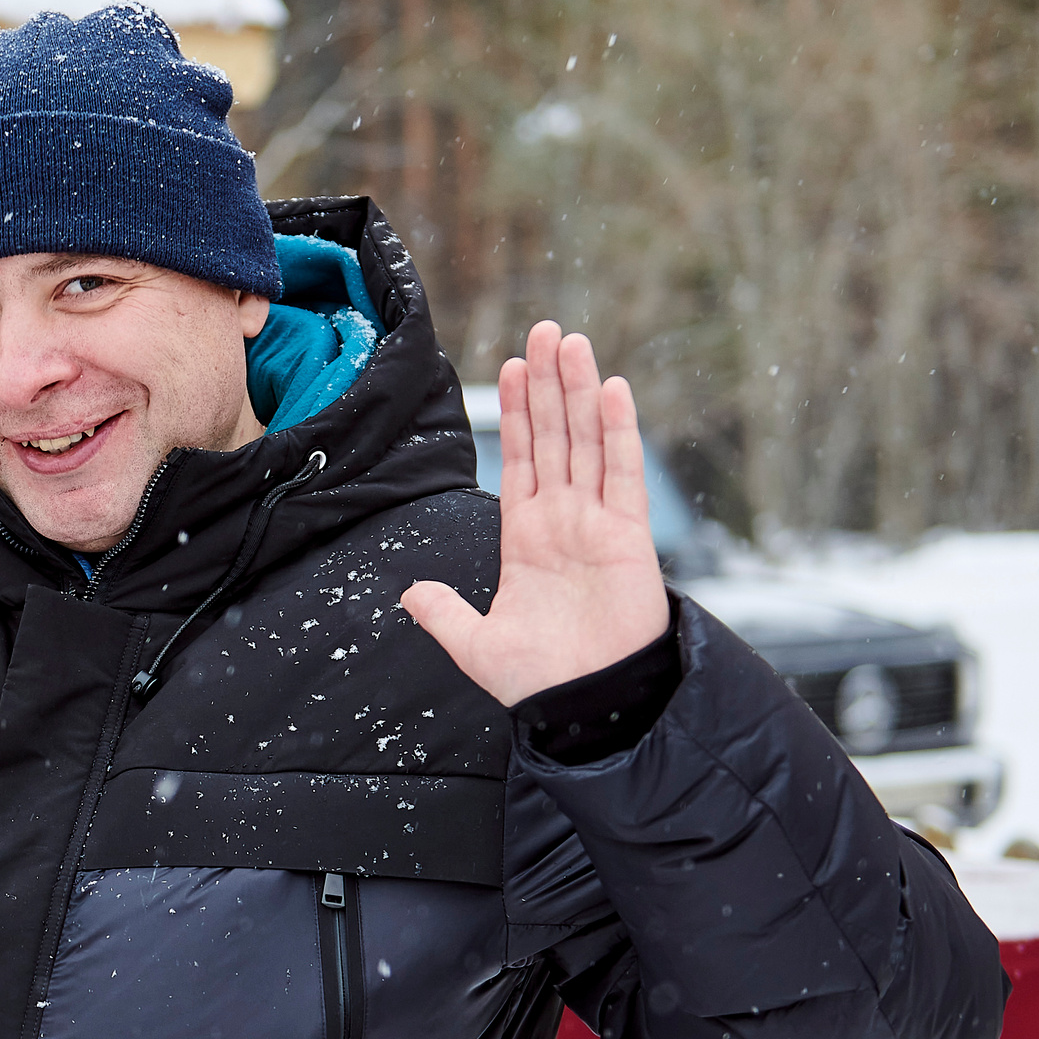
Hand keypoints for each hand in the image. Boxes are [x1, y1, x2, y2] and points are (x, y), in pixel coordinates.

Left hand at [401, 321, 669, 705]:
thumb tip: (409, 594)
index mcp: (525, 538)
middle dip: (547, 384)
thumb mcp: (475, 645)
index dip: (516, 413)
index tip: (510, 367)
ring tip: (570, 341)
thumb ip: (443, 615)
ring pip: (586, 441)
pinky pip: (624, 475)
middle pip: (554, 436)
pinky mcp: (629, 537)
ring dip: (578, 391)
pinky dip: (619, 432)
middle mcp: (562, 521)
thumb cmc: (540, 682)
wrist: (586, 708)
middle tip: (543, 329)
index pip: (520, 459)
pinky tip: (612, 390)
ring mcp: (597, 524)